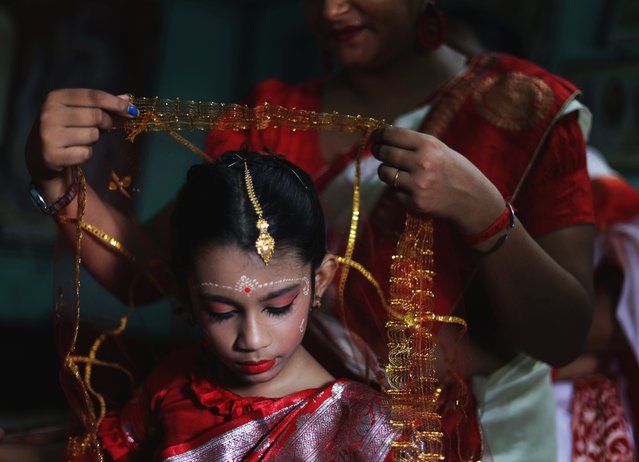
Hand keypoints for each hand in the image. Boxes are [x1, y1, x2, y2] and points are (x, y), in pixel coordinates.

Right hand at [26, 89, 136, 182]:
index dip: (116, 103)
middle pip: (96, 116)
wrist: (39, 156)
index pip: (93, 96)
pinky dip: (86, 154)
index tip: (132, 111)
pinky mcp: (52, 156)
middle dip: (107, 123)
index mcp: (55, 97)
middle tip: (104, 128)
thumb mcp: (78, 111)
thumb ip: (101, 104)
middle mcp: (49, 114)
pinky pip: (86, 154)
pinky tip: (74, 153)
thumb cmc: (66, 130)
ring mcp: (49, 135)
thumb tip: (128, 99)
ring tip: (82, 140)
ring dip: (94, 139)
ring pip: (93, 135)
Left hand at [371, 126, 504, 234]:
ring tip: (394, 170)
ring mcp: (417, 184)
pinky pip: (393, 191)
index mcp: (429, 145)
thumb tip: (384, 137)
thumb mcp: (439, 149)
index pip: (393, 135)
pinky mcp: (414, 202)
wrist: (472, 199)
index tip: (375, 136)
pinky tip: (410, 188)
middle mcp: (422, 163)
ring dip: (385, 170)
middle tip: (377, 150)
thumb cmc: (453, 170)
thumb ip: (414, 144)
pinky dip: (397, 189)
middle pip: (385, 152)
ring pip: (384, 172)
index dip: (379, 134)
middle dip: (378, 150)